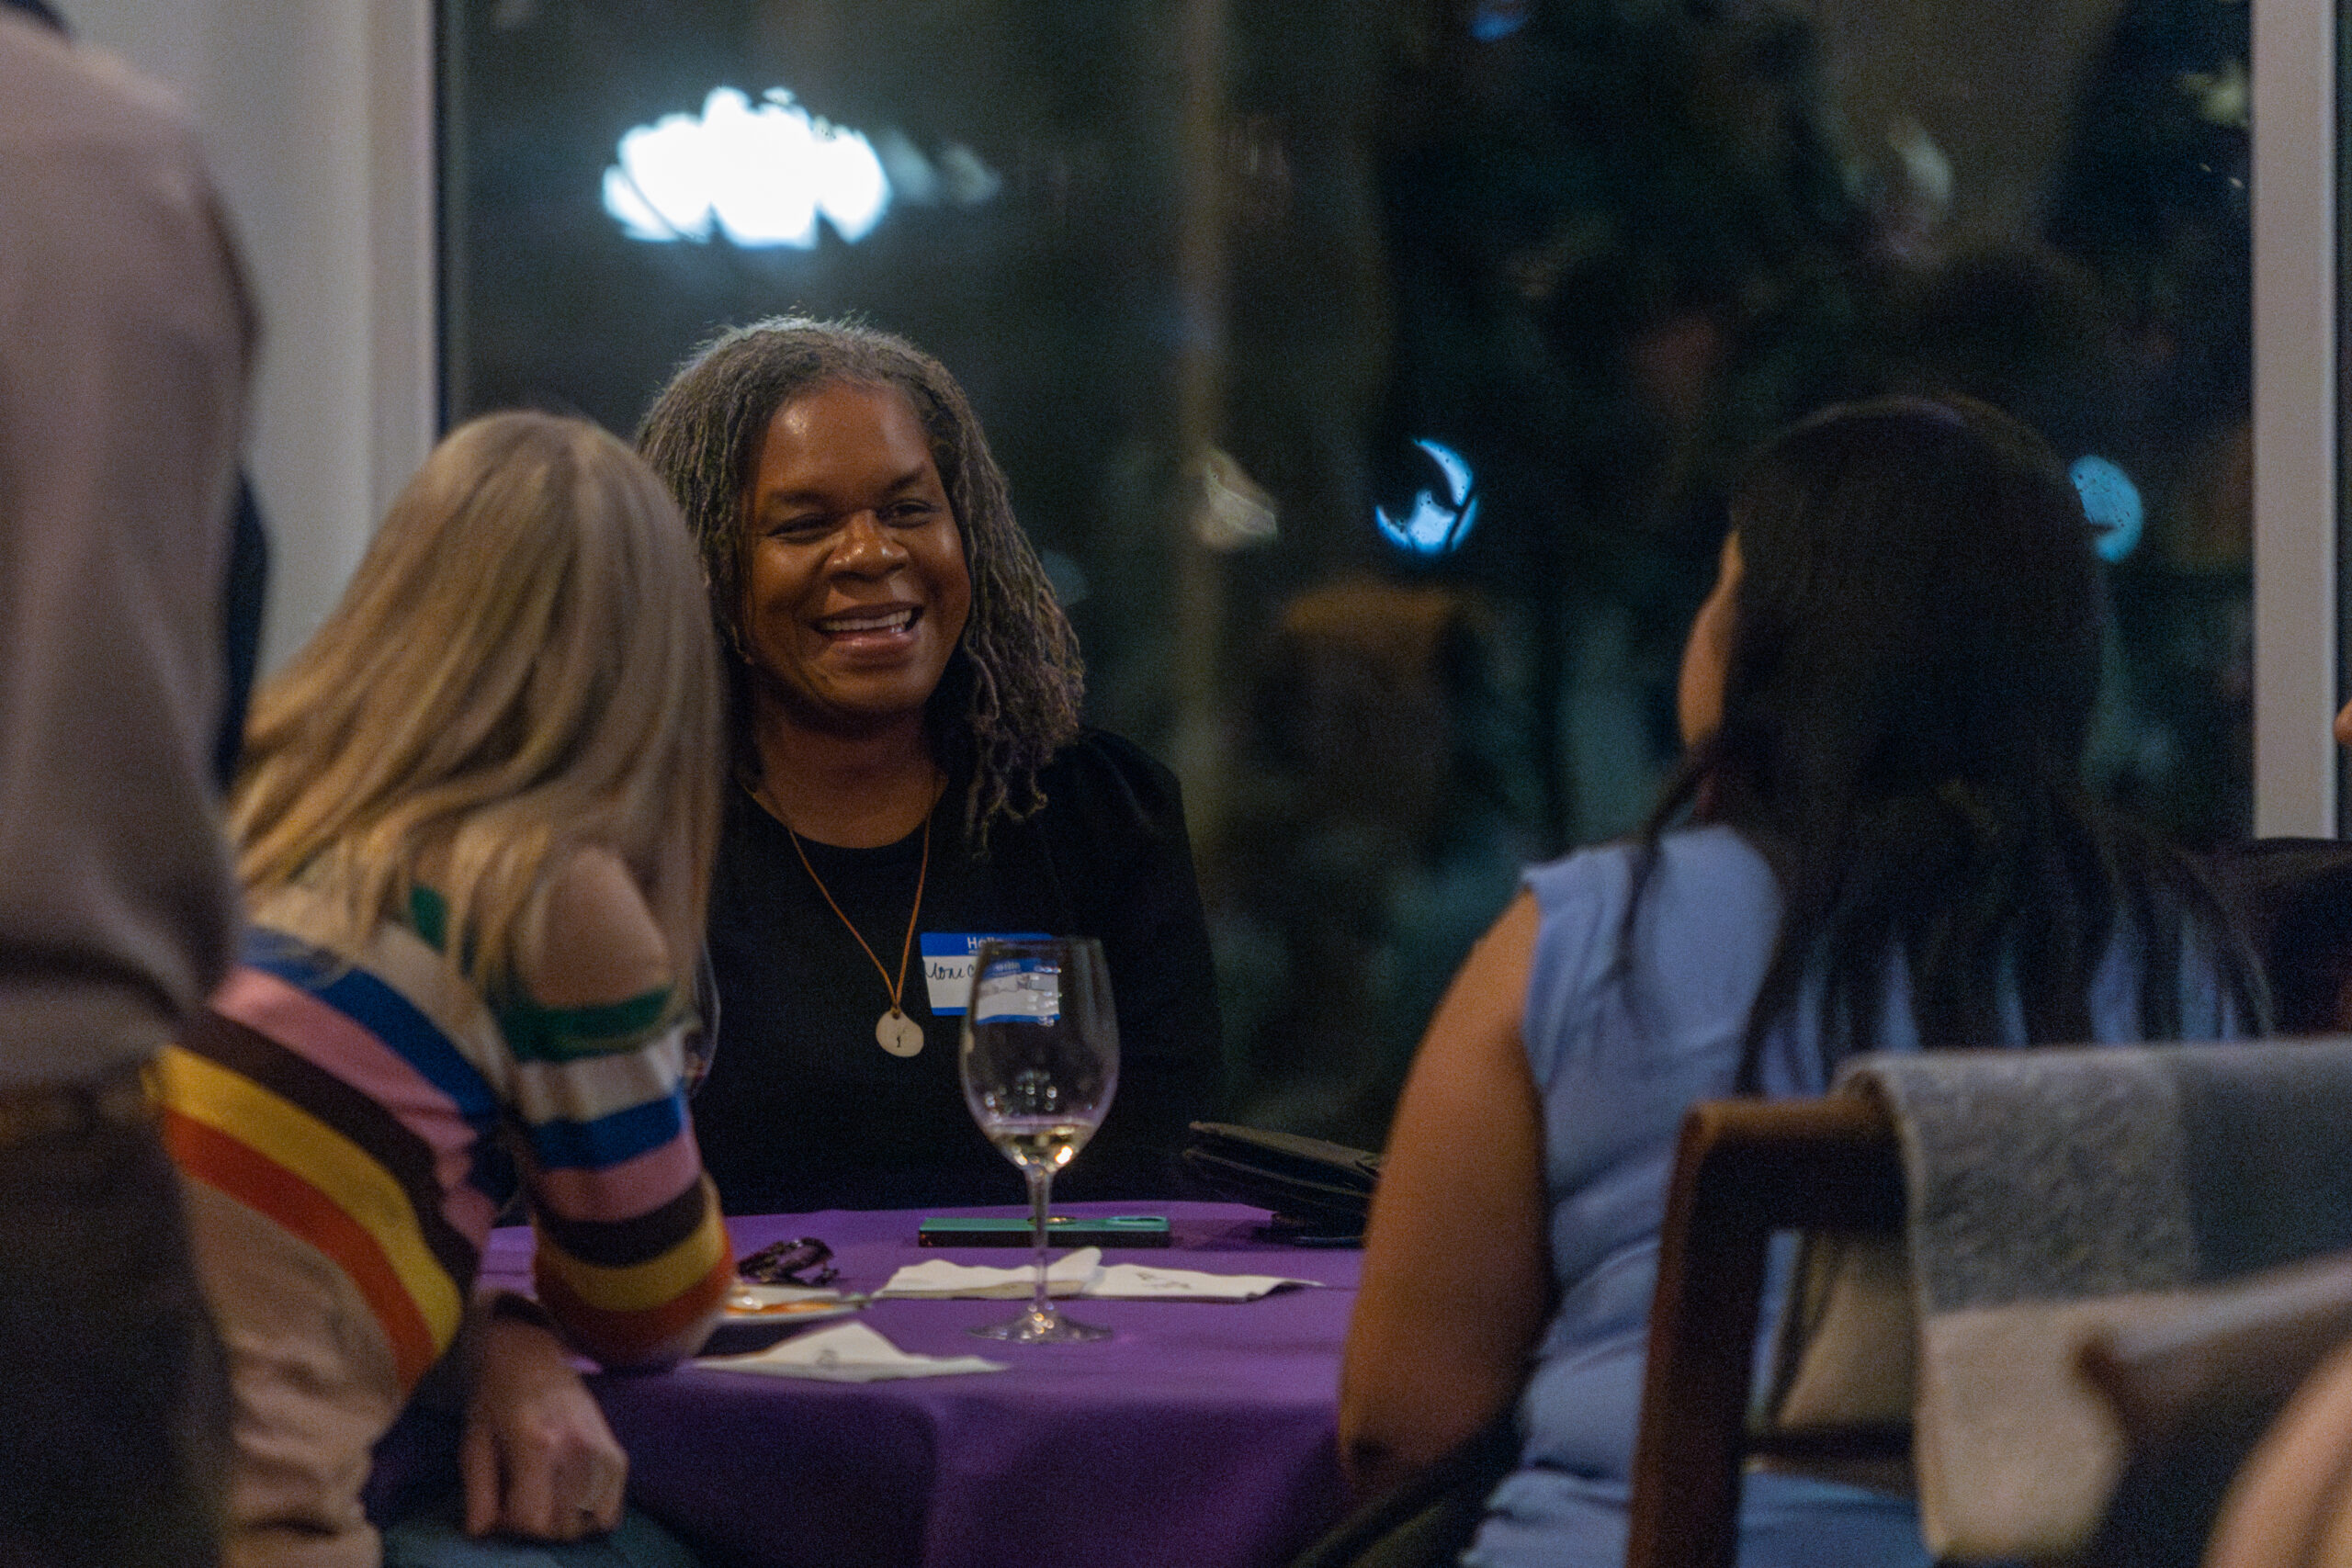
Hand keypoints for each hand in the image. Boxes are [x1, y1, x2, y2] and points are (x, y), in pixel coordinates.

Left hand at [459, 1308, 627, 1539]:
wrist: (531, 1356)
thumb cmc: (496, 1398)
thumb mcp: (473, 1443)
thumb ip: (477, 1492)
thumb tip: (485, 1531)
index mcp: (536, 1444)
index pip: (532, 1520)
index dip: (512, 1524)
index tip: (503, 1507)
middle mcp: (576, 1448)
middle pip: (562, 1526)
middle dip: (538, 1527)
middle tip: (524, 1502)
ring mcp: (602, 1449)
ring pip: (590, 1521)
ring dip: (565, 1523)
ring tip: (548, 1501)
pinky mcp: (617, 1451)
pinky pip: (613, 1508)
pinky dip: (594, 1514)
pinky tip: (573, 1498)